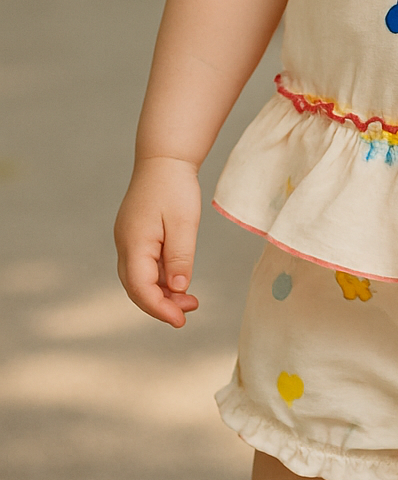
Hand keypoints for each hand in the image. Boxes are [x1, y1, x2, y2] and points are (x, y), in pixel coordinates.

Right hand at [114, 156, 201, 327]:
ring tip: (190, 300)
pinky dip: (160, 278)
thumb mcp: (184, 223)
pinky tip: (179, 281)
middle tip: (190, 310)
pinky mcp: (135, 236)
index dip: (159, 309)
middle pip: (136, 288)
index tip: (181, 320)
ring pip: (139, 279)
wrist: (164, 159)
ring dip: (161, 293)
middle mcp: (125, 245)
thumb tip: (179, 289)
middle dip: (161, 305)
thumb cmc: (174, 187)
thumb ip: (180, 258)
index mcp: (133, 243)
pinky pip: (144, 266)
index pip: (140, 288)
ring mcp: (128, 240)